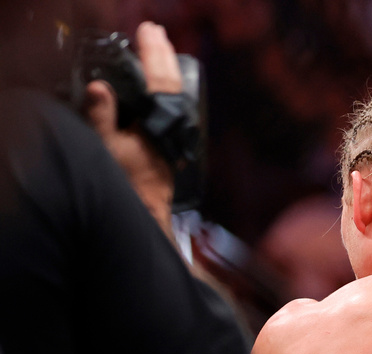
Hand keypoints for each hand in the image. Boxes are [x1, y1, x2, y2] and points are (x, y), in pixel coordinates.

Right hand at [83, 22, 180, 236]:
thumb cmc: (128, 182)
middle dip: (162, 54)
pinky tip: (162, 86)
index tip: (148, 30)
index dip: (152, 52)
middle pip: (171, 81)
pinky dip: (166, 88)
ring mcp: (175, 132)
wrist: (147, 209)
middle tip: (156, 32)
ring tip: (160, 49)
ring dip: (166, 69)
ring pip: (175, 93)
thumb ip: (101, 116)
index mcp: (158, 120)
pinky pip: (173, 106)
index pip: (158, 78)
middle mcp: (172, 124)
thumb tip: (99, 87)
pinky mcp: (173, 141)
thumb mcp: (106, 148)